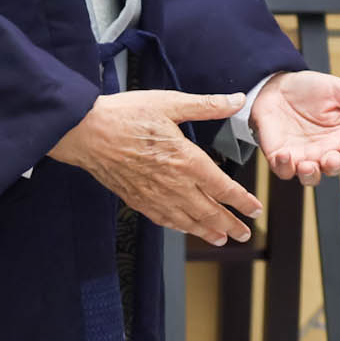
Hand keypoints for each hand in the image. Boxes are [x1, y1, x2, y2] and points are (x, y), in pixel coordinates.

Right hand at [49, 91, 263, 245]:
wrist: (84, 133)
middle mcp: (173, 184)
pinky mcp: (136, 199)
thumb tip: (237, 100)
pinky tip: (185, 228)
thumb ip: (206, 106)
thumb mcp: (169, 103)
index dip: (241, 201)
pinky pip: (164, 219)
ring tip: (222, 239)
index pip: (222, 187)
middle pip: (209, 211)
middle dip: (231, 224)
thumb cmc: (124, 115)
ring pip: (188, 221)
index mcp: (186, 160)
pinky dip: (180, 227)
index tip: (255, 208)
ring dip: (208, 231)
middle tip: (245, 234)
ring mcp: (154, 195)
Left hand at [250, 71, 339, 186]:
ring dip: (311, 175)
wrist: (274, 84)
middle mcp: (325, 150)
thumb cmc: (309, 88)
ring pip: (311, 178)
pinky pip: (284, 171)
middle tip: (331, 157)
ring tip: (308, 165)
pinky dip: (284, 167)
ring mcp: (303, 156)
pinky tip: (285, 155)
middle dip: (334, 166)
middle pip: (335, 169)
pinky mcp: (280, 156)